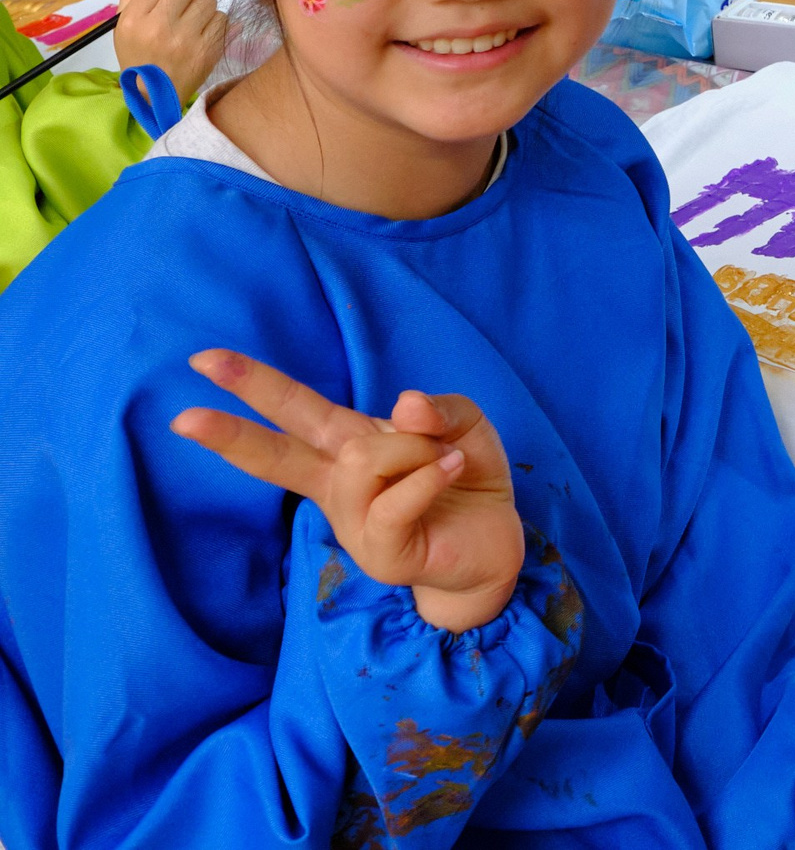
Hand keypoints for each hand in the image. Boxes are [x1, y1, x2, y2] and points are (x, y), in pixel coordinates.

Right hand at [115, 0, 227, 104]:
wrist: (156, 94)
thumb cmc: (139, 54)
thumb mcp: (126, 23)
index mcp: (134, 19)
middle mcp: (158, 27)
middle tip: (184, 0)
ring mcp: (185, 40)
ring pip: (208, 0)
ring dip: (203, 5)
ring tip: (192, 21)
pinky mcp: (207, 51)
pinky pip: (222, 19)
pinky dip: (216, 22)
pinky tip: (202, 34)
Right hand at [171, 349, 523, 632]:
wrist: (494, 542)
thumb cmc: (464, 477)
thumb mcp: (461, 424)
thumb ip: (435, 407)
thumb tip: (404, 405)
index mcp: (347, 445)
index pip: (294, 411)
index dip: (251, 383)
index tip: (202, 360)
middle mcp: (340, 483)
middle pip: (278, 452)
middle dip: (230, 433)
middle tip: (183, 417)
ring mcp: (354, 521)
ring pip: (366, 458)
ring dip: (417, 448)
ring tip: (445, 460)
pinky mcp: (380, 551)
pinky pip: (398, 498)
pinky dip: (433, 476)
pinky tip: (454, 470)